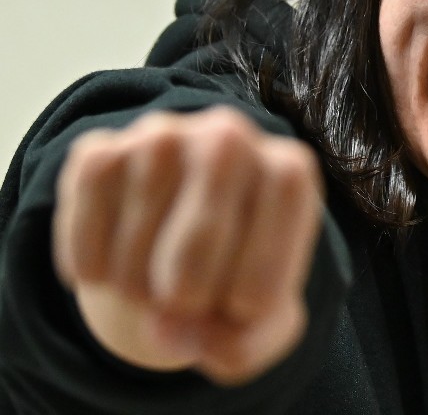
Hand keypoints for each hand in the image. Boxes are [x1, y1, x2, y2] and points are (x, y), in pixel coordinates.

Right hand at [52, 107, 323, 384]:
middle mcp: (231, 136)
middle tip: (186, 302)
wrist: (183, 240)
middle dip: (187, 294)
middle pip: (201, 236)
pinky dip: (90, 262)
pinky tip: (105, 269)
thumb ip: (243, 344)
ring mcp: (164, 134)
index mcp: (290, 170)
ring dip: (136, 286)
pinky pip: (86, 214)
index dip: (253, 286)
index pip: (276, 229)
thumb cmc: (236, 275)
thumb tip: (170, 330)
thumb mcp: (262, 319)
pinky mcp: (102, 147)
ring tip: (151, 282)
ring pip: (137, 235)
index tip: (242, 305)